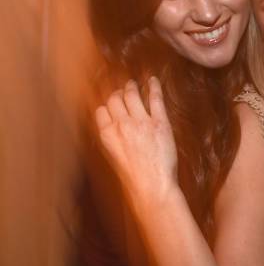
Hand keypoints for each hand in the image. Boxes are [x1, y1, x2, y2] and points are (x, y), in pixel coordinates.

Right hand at [95, 77, 178, 200]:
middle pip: (115, 99)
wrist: (152, 184)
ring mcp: (140, 122)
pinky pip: (154, 98)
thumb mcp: (115, 156)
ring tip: (133, 84)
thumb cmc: (135, 176)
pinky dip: (153, 86)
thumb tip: (114, 129)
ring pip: (132, 95)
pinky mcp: (159, 122)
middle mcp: (121, 125)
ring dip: (131, 87)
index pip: (102, 110)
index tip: (112, 102)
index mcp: (107, 135)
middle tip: (123, 90)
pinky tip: (153, 80)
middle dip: (118, 93)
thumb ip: (113, 139)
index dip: (107, 104)